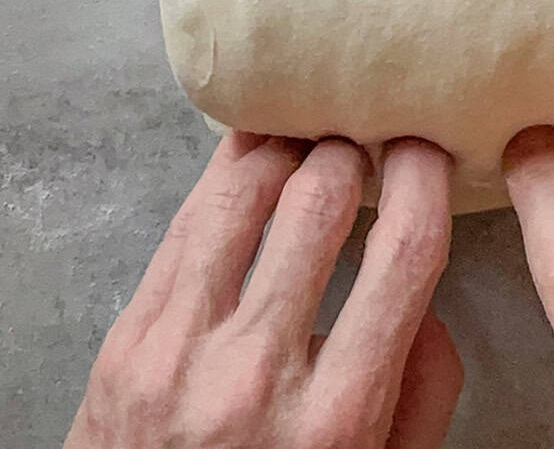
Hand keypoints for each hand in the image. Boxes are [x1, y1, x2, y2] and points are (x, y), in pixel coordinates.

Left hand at [65, 131, 461, 448]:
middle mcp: (257, 376)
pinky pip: (182, 227)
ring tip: (302, 134)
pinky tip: (246, 155)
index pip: (403, 254)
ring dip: (280, 148)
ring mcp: (179, 354)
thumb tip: (428, 301)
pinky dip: (221, 176)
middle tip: (358, 138)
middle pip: (318, 203)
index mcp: (337, 420)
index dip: (423, 179)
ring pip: (239, 196)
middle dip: (347, 150)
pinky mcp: (125, 341)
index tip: (425, 150)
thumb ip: (421, 394)